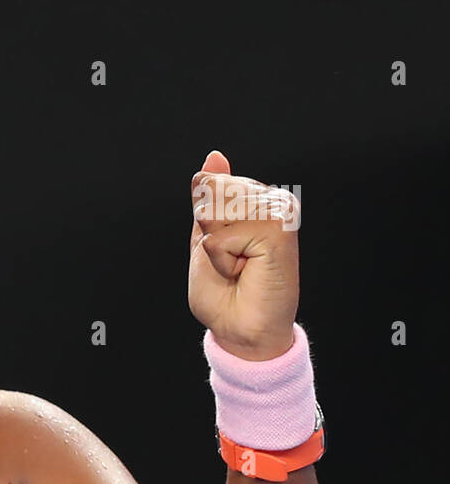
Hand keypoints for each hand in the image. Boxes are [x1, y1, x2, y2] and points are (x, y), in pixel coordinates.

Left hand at [188, 150, 299, 360]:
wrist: (238, 327)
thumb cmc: (223, 290)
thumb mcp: (206, 235)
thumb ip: (209, 197)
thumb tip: (214, 156)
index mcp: (257, 199)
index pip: (209, 183)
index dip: (203, 221)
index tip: (223, 248)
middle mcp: (274, 202)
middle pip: (211, 190)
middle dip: (208, 230)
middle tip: (231, 259)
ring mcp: (280, 214)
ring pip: (216, 210)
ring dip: (216, 246)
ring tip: (238, 265)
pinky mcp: (279, 232)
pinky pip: (224, 235)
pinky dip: (222, 259)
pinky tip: (244, 271)